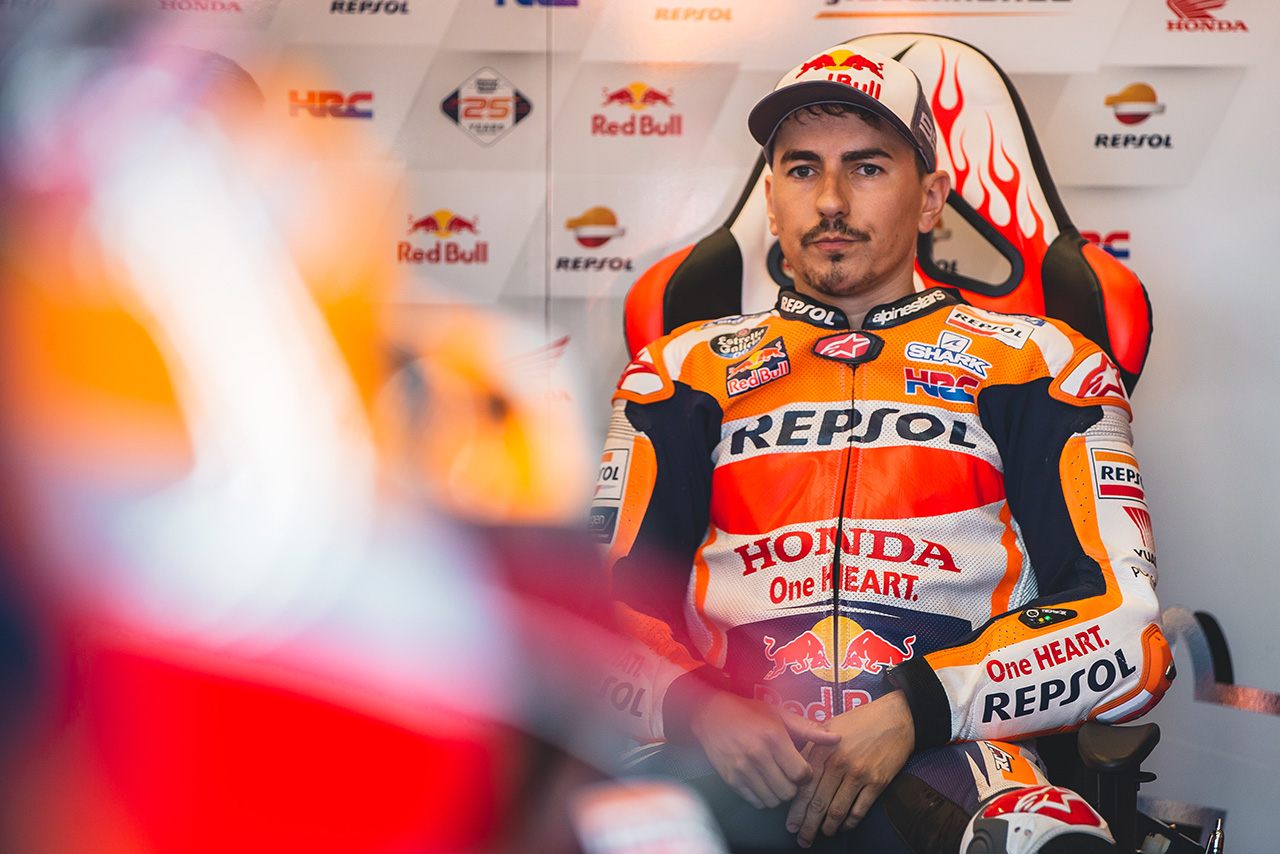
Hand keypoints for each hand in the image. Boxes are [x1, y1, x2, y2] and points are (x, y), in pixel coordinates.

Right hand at [689, 691, 841, 809]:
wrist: (710, 713)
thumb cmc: (748, 712)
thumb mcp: (780, 714)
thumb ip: (809, 729)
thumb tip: (837, 738)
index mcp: (773, 738)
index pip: (801, 774)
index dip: (806, 774)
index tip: (802, 767)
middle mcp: (757, 755)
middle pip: (789, 791)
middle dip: (794, 786)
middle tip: (789, 774)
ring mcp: (742, 769)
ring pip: (773, 800)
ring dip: (779, 793)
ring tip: (776, 778)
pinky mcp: (731, 779)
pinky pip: (756, 801)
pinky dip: (763, 797)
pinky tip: (762, 782)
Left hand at [785, 690, 914, 846]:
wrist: (895, 717)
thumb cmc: (861, 721)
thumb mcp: (829, 726)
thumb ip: (812, 746)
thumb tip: (795, 767)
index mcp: (823, 749)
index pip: (804, 786)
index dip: (796, 809)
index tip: (790, 823)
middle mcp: (839, 763)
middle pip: (818, 802)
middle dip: (808, 824)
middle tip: (802, 838)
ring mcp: (859, 774)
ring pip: (837, 810)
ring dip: (828, 828)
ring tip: (822, 835)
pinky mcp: (877, 782)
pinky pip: (860, 810)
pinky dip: (850, 823)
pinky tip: (844, 827)